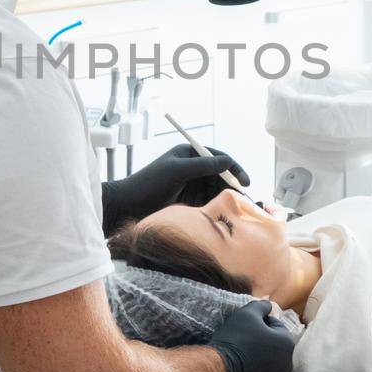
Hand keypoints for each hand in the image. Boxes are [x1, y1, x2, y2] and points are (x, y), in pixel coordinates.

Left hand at [101, 143, 249, 235]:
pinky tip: (222, 217)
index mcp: (189, 154)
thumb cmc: (148, 184)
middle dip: (232, 187)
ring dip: (225, 199)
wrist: (126, 207)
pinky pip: (207, 203)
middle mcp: (192, 168)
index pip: (219, 158)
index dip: (234, 169)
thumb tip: (227, 162)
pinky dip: (215, 208)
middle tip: (245, 202)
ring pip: (215, 191)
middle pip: (220, 176)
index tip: (245, 183)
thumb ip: (202, 165)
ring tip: (236, 211)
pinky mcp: (187, 202)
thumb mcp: (176, 171)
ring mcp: (190, 185)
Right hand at [207, 297, 296, 371]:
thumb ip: (261, 306)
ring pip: (269, 365)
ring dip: (260, 360)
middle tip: (243, 341)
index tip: (246, 327)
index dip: (261, 323)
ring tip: (241, 357)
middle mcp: (287, 364)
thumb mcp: (247, 314)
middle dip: (263, 343)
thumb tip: (268, 305)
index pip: (276, 326)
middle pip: (275, 347)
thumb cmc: (235, 339)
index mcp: (287, 343)